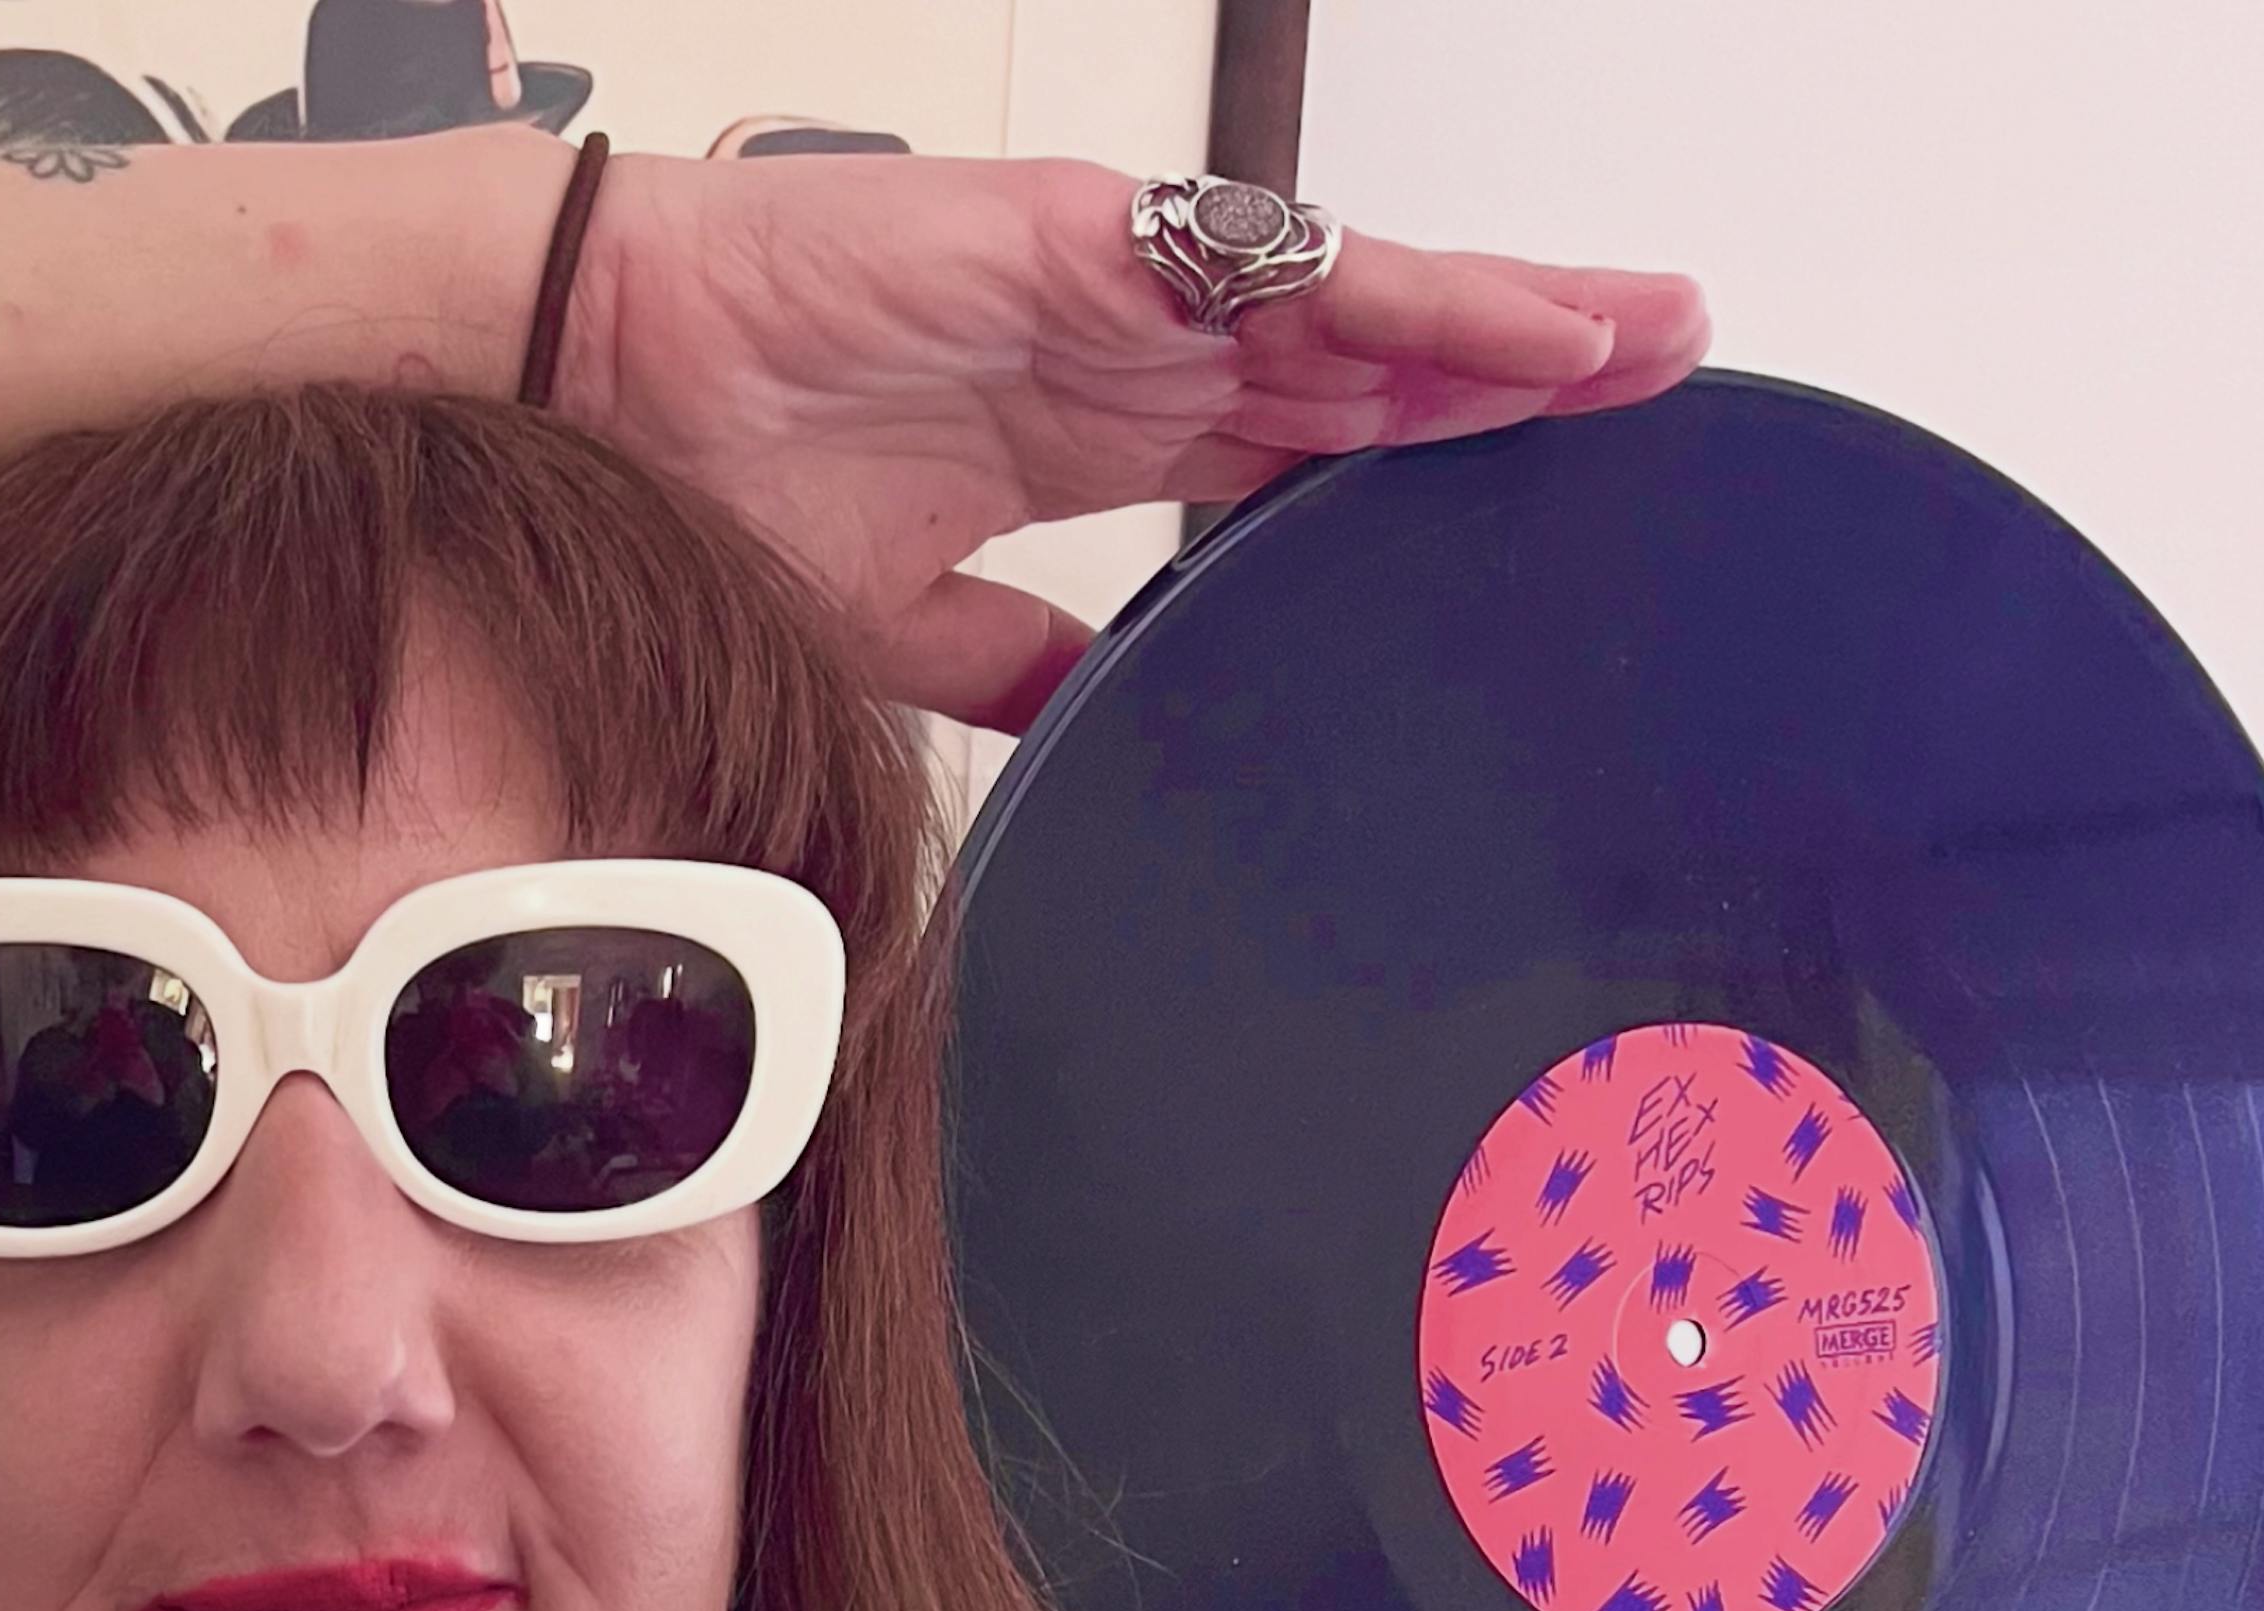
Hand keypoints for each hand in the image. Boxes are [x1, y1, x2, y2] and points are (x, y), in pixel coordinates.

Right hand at [564, 154, 1708, 732]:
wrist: (596, 389)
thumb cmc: (711, 474)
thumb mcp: (903, 628)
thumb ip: (1015, 659)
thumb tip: (1092, 713)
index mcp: (1090, 430)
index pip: (1301, 439)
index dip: (1422, 445)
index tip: (1532, 484)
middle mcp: (1131, 351)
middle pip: (1370, 360)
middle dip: (1518, 369)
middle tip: (1666, 384)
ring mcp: (1123, 292)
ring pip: (1363, 307)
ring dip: (1513, 323)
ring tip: (1652, 342)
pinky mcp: (1098, 245)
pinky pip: (1291, 274)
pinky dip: (1418, 300)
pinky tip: (1527, 329)